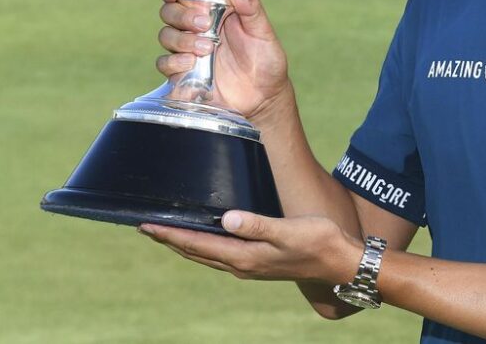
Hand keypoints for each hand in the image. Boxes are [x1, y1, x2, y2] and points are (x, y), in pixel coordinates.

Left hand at [140, 212, 361, 284]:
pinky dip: (204, 246)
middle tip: (146, 227)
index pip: (197, 245)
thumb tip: (227, 219)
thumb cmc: (317, 242)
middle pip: (196, 252)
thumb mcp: (287, 231)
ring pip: (206, 255)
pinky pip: (221, 254)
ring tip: (167, 233)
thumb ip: (256, 225)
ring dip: (184, 244)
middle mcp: (242, 265)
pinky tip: (206, 238)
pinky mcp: (259, 262)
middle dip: (170, 240)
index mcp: (244, 257)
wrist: (340, 263)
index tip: (147, 226)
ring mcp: (250, 266)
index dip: (170, 235)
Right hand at [156, 0, 291, 121]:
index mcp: (215, 11)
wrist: (264, 97)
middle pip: (169, 11)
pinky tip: (191, 63)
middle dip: (181, 14)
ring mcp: (188, 50)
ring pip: (166, 35)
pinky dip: (174, 62)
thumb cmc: (266, 61)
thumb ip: (252, 12)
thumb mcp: (264, 34)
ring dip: (181, 39)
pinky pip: (164, 63)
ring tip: (206, 48)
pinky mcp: (183, 72)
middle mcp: (197, 28)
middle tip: (203, 24)